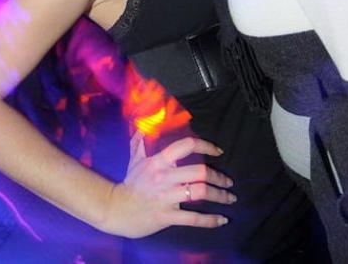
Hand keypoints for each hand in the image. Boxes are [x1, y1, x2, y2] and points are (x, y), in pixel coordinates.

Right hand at [101, 137, 235, 237]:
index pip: (186, 146)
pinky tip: (222, 220)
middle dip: (218, 176)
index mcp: (159, 161)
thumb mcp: (135, 160)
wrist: (117, 209)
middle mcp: (165, 177)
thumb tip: (141, 127)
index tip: (218, 151)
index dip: (205, 146)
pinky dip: (210, 220)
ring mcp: (167, 197)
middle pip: (199, 172)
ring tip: (230, 198)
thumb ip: (140, 143)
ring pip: (199, 193)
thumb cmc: (130, 184)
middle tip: (228, 181)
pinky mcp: (167, 216)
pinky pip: (192, 218)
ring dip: (219, 195)